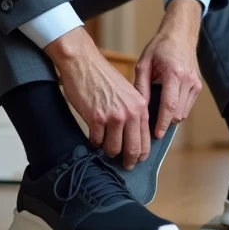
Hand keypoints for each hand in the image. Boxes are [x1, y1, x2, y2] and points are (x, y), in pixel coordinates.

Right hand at [46, 27, 149, 168]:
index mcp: (140, 106)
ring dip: (108, 151)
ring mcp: (113, 116)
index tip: (137, 160)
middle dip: (128, 160)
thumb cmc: (103, 77)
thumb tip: (134, 135)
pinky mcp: (96, 118)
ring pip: (114, 148)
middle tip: (124, 165)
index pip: (145, 138)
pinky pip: (97, 141)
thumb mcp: (126, 92)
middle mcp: (130, 112)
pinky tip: (93, 136)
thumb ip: (133, 111)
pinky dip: (94, 142)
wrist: (83, 63)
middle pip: (132, 148)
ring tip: (104, 147)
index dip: (141, 153)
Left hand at [135, 0, 204, 138]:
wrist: (180, 35)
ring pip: (184, 113)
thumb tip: (138, 109)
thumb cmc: (160, 47)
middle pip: (178, 113)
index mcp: (174, 73)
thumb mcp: (144, 63)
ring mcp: (196, 84)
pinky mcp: (198, 87)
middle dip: (164, 123)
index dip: (162, 123)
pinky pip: (187, 107)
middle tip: (149, 127)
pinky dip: (177, 110)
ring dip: (171, 118)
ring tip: (155, 117)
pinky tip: (165, 106)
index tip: (155, 135)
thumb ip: (141, 86)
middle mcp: (188, 80)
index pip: (169, 105)